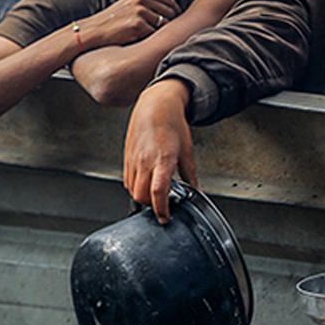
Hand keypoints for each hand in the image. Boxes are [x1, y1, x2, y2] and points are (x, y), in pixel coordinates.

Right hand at [79, 0, 180, 49]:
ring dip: (161, 32)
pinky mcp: (137, 25)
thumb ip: (145, 5)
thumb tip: (169, 11)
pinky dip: (152, 38)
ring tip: (152, 36)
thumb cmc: (111, 22)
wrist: (92, 31)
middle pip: (170, 11)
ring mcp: (139, 12)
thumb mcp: (127, 7)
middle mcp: (141, 1)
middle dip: (172, 22)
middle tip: (169, 31)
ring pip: (164, 23)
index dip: (176, 10)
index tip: (176, 19)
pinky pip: (154, 33)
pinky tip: (142, 40)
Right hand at [123, 80, 196, 223]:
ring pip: (132, 190)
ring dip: (142, 197)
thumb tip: (197, 190)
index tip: (165, 217)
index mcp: (163, 160)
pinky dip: (135, 187)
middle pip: (141, 195)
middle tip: (163, 206)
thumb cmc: (172, 125)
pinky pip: (127, 180)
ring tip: (155, 195)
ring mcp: (133, 160)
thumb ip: (190, 174)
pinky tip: (146, 183)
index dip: (161, 209)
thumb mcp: (187, 151)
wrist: (155, 106)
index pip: (158, 192)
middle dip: (151, 206)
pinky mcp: (127, 158)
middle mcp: (145, 162)